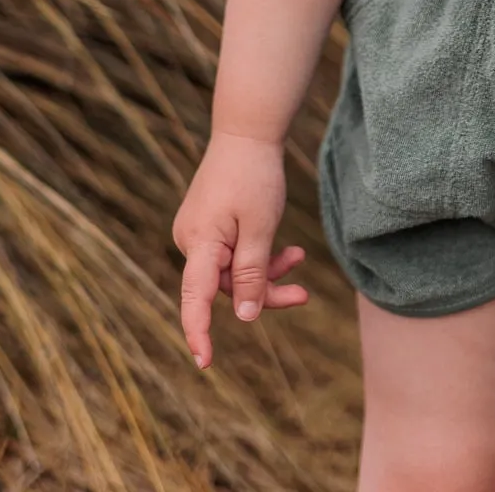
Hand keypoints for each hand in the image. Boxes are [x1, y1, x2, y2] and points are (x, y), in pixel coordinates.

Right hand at [172, 131, 308, 370]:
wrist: (247, 133)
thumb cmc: (254, 176)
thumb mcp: (259, 226)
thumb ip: (251, 274)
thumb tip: (244, 317)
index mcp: (199, 243)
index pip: (194, 299)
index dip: (198, 332)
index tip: (205, 362)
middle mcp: (191, 241)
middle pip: (224, 286)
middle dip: (263, 292)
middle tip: (302, 296)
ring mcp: (200, 233)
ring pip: (233, 271)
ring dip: (266, 272)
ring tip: (298, 257)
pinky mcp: (211, 226)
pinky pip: (234, 254)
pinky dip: (259, 255)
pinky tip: (288, 250)